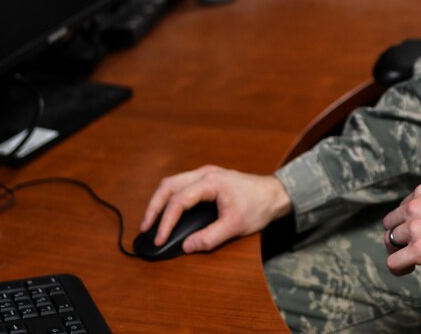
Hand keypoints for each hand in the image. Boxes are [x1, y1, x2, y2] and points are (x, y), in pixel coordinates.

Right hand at [140, 165, 291, 253]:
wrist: (275, 194)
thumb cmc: (259, 205)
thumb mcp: (235, 226)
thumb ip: (210, 237)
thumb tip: (187, 246)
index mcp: (211, 182)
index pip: (179, 200)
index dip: (166, 221)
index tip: (160, 238)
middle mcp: (205, 174)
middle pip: (168, 186)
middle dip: (154, 207)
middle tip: (145, 227)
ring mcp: (205, 174)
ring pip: (172, 183)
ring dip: (159, 201)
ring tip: (151, 221)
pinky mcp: (207, 179)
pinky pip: (181, 184)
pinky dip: (169, 197)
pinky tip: (167, 211)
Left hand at [382, 184, 420, 275]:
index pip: (401, 209)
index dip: (405, 224)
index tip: (416, 234)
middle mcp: (414, 207)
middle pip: (390, 225)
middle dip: (397, 237)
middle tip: (408, 248)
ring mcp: (415, 228)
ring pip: (390, 241)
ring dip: (399, 251)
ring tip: (410, 261)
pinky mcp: (419, 250)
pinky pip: (393, 261)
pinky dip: (397, 268)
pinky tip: (408, 269)